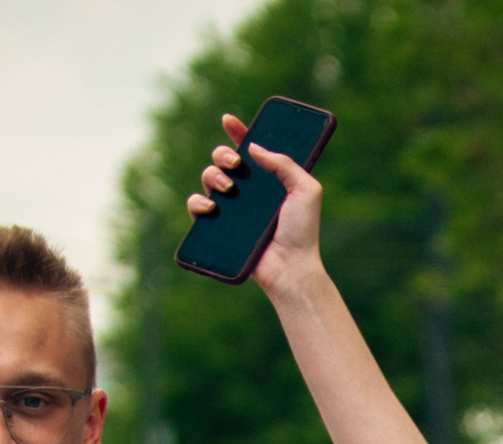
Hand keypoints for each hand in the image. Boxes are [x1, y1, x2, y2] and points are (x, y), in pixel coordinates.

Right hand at [188, 114, 325, 294]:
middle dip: (223, 154)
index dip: (238, 133)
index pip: (250, 150)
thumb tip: (254, 147)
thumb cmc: (302, 231)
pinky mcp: (219, 226)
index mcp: (270, 180)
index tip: (228, 120)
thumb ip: (285, 164)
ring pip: (209, 177)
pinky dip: (198, 201)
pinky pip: (197, 206)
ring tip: (228, 188)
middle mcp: (249, 191)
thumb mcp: (305, 190)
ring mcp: (233, 208)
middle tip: (236, 165)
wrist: (290, 266)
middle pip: (224, 159)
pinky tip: (211, 205)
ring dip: (212, 174)